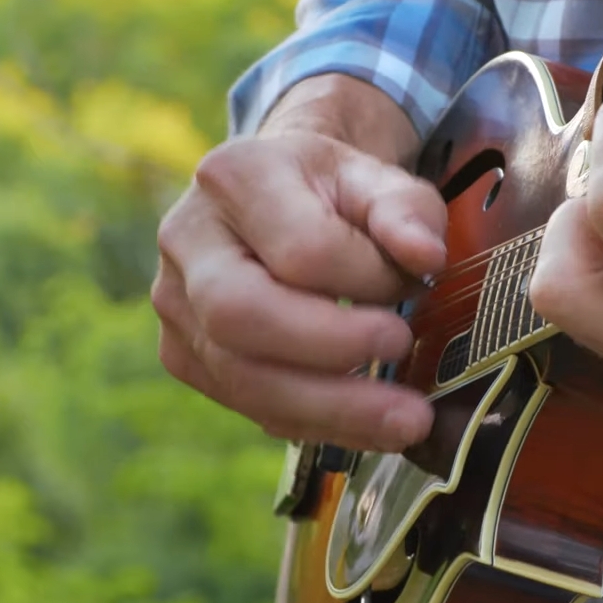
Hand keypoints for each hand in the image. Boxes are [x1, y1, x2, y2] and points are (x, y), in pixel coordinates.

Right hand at [151, 77, 446, 451]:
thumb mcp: (379, 180)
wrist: (279, 199)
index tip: (418, 285)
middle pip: (240, 314)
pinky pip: (244, 403)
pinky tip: (367, 426)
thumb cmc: (331, 193)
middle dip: (331, 353)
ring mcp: (175, 303)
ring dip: (329, 409)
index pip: (303, 250)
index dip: (369, 280)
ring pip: (239, 375)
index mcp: (235, 176)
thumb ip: (407, 210)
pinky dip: (312, 422)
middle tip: (404, 363)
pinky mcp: (183, 354)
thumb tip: (427, 257)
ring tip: (404, 423)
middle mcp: (187, 239)